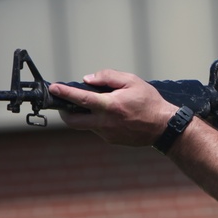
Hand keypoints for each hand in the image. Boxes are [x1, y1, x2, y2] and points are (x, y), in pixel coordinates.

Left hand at [48, 69, 173, 146]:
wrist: (164, 127)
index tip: (54, 88)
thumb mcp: (132, 81)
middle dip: (64, 112)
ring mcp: (107, 133)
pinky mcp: (111, 140)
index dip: (65, 93)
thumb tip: (88, 80)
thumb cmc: (150, 102)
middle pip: (73, 121)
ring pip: (86, 125)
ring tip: (95, 106)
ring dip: (84, 116)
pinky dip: (98, 121)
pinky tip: (111, 116)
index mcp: (109, 105)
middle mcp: (105, 122)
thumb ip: (108, 77)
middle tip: (64, 104)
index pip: (80, 99)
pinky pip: (98, 129)